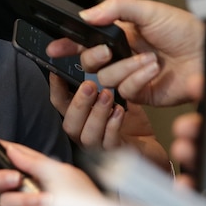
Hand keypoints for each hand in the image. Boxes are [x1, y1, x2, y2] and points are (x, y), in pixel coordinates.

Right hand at [0, 139, 101, 205]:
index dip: (4, 150)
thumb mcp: (60, 173)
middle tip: (16, 179)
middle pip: (0, 180)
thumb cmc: (82, 198)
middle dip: (3, 178)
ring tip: (42, 202)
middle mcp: (29, 190)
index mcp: (38, 174)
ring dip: (21, 200)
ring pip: (5, 200)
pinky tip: (12, 205)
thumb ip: (34, 161)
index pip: (15, 157)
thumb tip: (11, 149)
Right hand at [47, 0, 203, 106]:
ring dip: (126, 68)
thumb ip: (115, 8)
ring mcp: (130, 76)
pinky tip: (153, 70)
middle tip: (108, 50)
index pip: (84, 41)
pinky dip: (137, 79)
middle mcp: (121, 57)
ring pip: (105, 79)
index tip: (54, 48)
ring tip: (150, 59)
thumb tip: (86, 15)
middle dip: (93, 57)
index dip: (66, 45)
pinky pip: (125, 92)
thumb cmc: (185, 29)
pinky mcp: (142, 95)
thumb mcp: (148, 10)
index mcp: (118, 35)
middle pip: (88, 63)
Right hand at [49, 74, 170, 171]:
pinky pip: (109, 142)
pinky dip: (112, 126)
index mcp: (78, 115)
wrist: (149, 144)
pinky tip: (120, 112)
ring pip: (87, 134)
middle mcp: (83, 131)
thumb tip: (93, 51)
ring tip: (108, 96)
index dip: (55, 88)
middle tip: (90, 85)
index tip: (57, 71)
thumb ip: (101, 78)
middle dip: (78, 103)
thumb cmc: (129, 119)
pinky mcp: (116, 154)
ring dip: (96, 113)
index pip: (59, 102)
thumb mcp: (114, 92)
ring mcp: (97, 145)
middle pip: (69, 122)